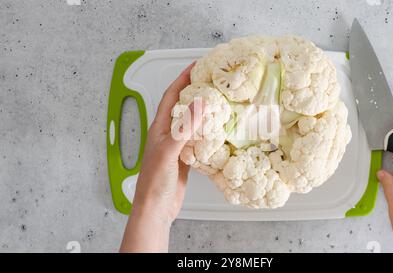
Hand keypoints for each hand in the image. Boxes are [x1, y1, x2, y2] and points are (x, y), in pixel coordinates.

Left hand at [120, 63, 201, 251]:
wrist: (155, 209)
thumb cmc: (155, 182)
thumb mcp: (169, 151)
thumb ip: (184, 128)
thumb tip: (199, 103)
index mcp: (159, 128)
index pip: (171, 96)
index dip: (182, 79)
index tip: (196, 66)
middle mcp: (167, 134)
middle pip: (181, 106)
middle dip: (194, 91)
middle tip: (212, 80)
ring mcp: (176, 147)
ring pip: (190, 122)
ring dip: (202, 111)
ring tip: (218, 101)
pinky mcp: (185, 159)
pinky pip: (197, 139)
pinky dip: (207, 132)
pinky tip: (217, 130)